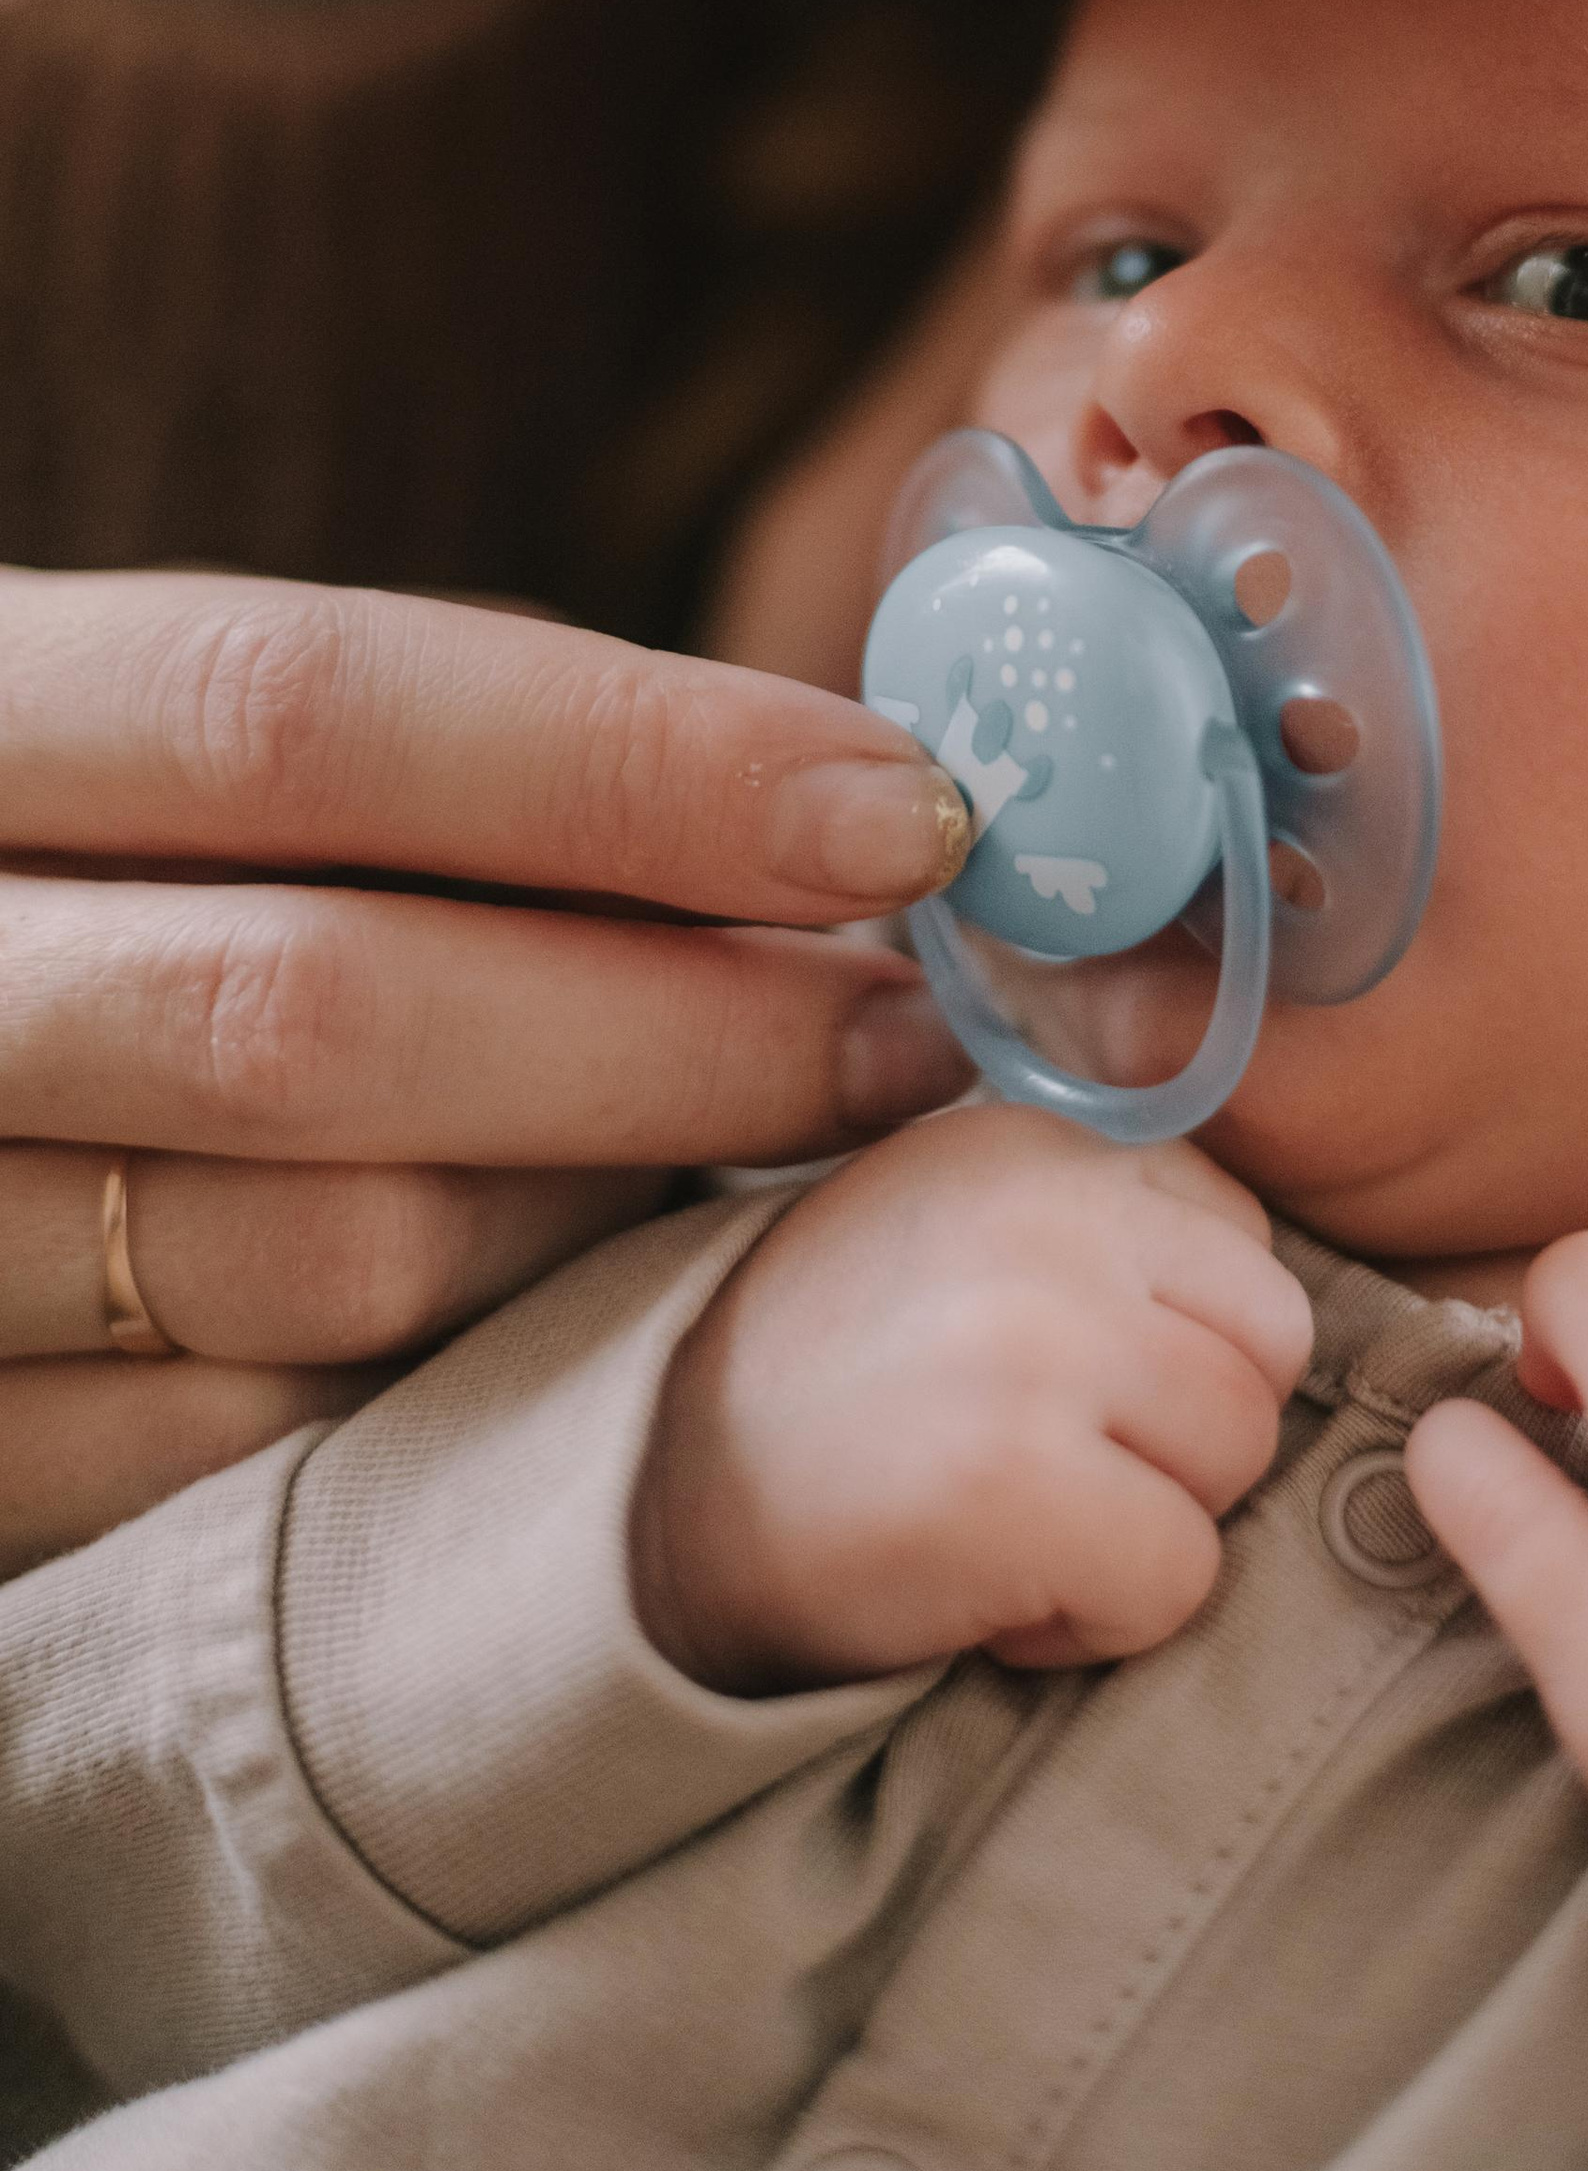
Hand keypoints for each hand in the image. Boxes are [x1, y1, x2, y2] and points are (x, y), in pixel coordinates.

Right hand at [0, 564, 973, 1570]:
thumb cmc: (99, 893)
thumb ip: (437, 761)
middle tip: (905, 1035)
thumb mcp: (185, 759)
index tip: (896, 811)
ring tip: (741, 1157)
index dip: (625, 761)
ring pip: (316, 1262)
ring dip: (595, 1211)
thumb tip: (808, 795)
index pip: (292, 714)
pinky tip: (565, 1304)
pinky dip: (468, 1384)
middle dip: (676, 1031)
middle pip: (313, 1015)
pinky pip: (266, 1455)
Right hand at [632, 1104, 1314, 1692]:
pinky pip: (1180, 1580)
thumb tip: (1278, 1318)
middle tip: (1056, 1470)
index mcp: (1039, 1141)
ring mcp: (1037, 1342)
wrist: (650, 1510)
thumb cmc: (836, 1385)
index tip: (1065, 1389)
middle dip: (1188, 1438)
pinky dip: (1102, 1623)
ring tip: (1019, 1524)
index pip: (1245, 1246)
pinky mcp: (1021, 1485)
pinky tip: (1000, 1595)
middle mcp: (1047, 1215)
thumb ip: (1110, 1230)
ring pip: (1241, 1459)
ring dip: (1149, 1528)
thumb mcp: (964, 1233)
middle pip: (1269, 1348)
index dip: (1178, 1347)